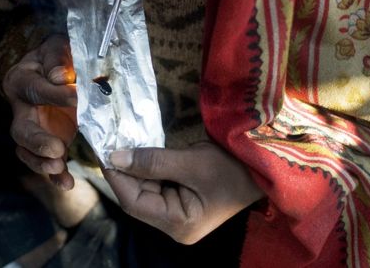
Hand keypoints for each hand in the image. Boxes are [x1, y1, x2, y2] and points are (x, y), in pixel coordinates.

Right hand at [3, 34, 77, 189]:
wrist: (64, 67)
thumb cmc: (61, 55)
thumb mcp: (59, 47)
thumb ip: (58, 59)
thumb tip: (61, 77)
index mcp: (20, 80)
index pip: (34, 90)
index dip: (53, 95)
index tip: (75, 97)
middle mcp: (21, 108)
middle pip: (21, 130)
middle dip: (38, 142)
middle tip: (58, 149)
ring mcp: (33, 129)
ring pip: (27, 151)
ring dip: (42, 163)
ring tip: (59, 167)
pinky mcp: (49, 142)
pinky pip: (46, 162)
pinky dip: (55, 175)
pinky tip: (67, 183)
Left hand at [103, 142, 263, 243]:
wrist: (264, 167)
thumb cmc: (233, 167)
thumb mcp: (192, 162)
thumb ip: (152, 161)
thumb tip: (115, 157)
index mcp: (179, 224)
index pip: (134, 202)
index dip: (117, 177)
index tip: (104, 151)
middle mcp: (176, 225)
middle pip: (137, 197)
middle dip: (125, 171)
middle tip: (112, 142)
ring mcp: (179, 215)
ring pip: (145, 190)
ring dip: (136, 168)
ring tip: (124, 143)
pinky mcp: (182, 202)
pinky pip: (157, 185)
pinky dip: (149, 168)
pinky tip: (141, 152)